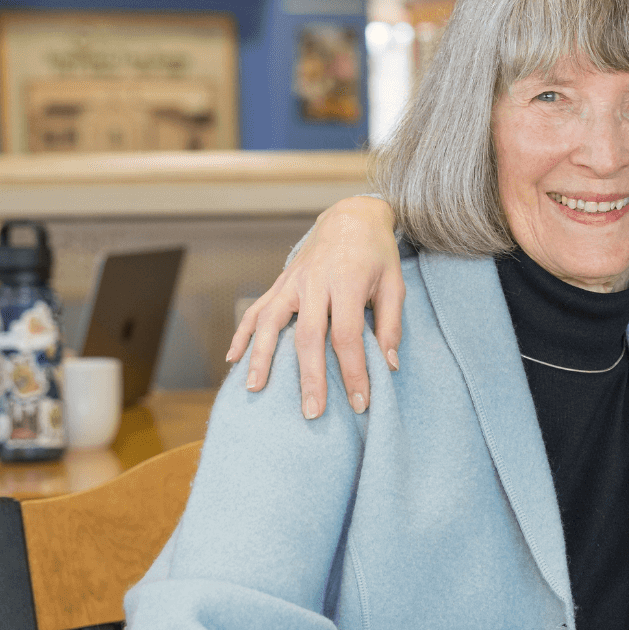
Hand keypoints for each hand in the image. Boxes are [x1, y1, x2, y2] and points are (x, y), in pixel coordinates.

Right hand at [226, 195, 403, 418]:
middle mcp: (315, 282)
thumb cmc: (376, 254)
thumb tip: (388, 366)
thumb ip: (391, 324)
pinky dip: (242, 333)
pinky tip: (233, 359)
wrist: (350, 216)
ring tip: (256, 389)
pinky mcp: (280, 282)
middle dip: (310, 378)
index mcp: (347, 282)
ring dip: (262, 357)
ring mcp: (292, 282)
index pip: (348, 336)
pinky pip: (256, 309)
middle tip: (312, 413)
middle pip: (308, 337)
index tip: (361, 402)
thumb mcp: (395, 284)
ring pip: (271, 322)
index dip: (354, 371)